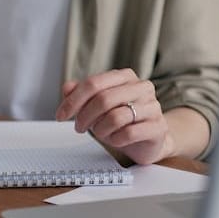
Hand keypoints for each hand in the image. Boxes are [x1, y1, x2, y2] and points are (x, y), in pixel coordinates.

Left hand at [55, 68, 174, 164]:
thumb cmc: (121, 120)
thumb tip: (67, 87)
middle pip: (103, 99)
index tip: (60, 115)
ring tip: (101, 133)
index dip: (73, 101)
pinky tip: (115, 140)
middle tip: (79, 127)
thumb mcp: (96, 106)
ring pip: (115, 117)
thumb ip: (81, 94)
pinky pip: (129, 133)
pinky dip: (115, 140)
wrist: (147, 140)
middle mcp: (141, 87)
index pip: (93, 84)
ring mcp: (152, 106)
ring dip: (100, 130)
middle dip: (84, 117)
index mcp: (125, 77)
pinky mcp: (158, 127)